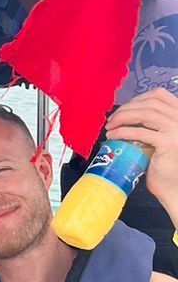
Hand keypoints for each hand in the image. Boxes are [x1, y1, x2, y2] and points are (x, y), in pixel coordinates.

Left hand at [107, 88, 177, 208]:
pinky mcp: (168, 142)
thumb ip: (152, 123)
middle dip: (126, 108)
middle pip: (149, 103)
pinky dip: (123, 131)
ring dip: (123, 117)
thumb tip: (127, 114)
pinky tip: (113, 136)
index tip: (124, 108)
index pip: (159, 94)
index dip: (138, 98)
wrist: (173, 187)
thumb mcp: (161, 137)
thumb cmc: (165, 165)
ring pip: (144, 114)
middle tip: (111, 119)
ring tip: (110, 126)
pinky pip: (140, 132)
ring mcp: (176, 130)